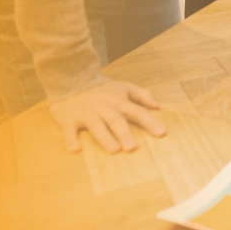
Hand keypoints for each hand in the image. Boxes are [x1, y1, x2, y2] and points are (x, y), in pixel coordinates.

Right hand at [49, 80, 165, 153]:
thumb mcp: (123, 87)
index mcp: (119, 102)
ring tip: (113, 150)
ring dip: (104, 138)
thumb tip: (157, 106)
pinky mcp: (68, 119)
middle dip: (124, 134)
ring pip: (96, 126)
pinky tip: (75, 149)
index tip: (161, 133)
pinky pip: (69, 130)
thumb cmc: (101, 89)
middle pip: (116, 121)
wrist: (70, 79)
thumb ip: (142, 95)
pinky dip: (70, 139)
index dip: (150, 122)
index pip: (137, 112)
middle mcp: (104, 108)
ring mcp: (86, 114)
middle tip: (132, 147)